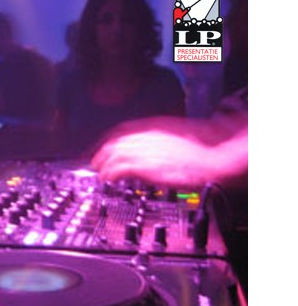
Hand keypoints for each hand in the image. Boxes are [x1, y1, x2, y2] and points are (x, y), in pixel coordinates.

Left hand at [91, 130, 217, 186]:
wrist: (209, 159)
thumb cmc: (198, 151)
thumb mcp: (174, 137)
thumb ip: (157, 140)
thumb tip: (148, 148)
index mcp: (152, 126)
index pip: (120, 130)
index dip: (107, 140)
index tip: (101, 148)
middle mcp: (144, 136)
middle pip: (112, 143)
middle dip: (100, 154)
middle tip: (95, 164)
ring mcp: (142, 150)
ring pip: (111, 156)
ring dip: (103, 166)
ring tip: (100, 175)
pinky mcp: (142, 166)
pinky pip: (117, 169)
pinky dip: (109, 174)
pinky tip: (108, 179)